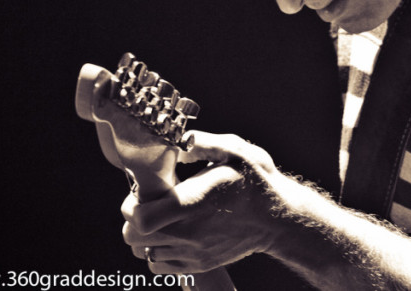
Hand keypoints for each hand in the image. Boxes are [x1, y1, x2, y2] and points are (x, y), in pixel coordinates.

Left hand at [121, 131, 281, 273]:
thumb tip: (173, 145)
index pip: (140, 218)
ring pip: (143, 251)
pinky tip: (171, 232)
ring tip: (163, 216)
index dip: (131, 204)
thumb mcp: (233, 150)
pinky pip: (158, 265)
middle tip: (150, 202)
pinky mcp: (198, 266)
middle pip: (133, 237)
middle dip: (133, 217)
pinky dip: (156, 250)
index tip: (142, 191)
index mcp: (194, 203)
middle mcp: (190, 234)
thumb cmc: (256, 181)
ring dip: (145, 234)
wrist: (278, 219)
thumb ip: (199, 143)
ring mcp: (193, 254)